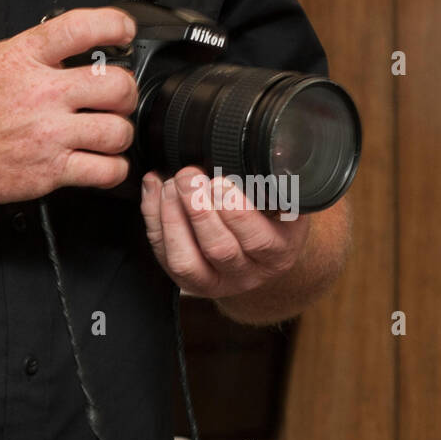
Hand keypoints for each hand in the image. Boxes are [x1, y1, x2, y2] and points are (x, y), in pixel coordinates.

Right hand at [0, 7, 137, 207]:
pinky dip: (113, 168)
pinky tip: (102, 162)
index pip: (82, 29)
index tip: (124, 31)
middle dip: (125, 89)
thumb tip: (45, 44)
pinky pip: (105, 170)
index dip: (115, 25)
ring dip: (120, 132)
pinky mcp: (50, 172)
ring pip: (118, 131)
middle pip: (116, 84)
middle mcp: (40, 95)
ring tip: (109, 130)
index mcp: (22, 58)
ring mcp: (48, 135)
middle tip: (117, 95)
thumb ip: (15, 48)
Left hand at [139, 166, 310, 298]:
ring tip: (170, 184)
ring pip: (185, 261)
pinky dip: (153, 217)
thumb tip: (261, 159)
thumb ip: (277, 185)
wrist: (259, 249)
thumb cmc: (273, 217)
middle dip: (198, 208)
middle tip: (189, 176)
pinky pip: (162, 253)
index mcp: (277, 254)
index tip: (221, 182)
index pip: (258, 240)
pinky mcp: (184, 278)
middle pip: (219, 249)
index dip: (237, 212)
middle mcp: (246, 274)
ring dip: (173, 217)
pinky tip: (155, 189)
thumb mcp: (286, 201)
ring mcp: (212, 280)